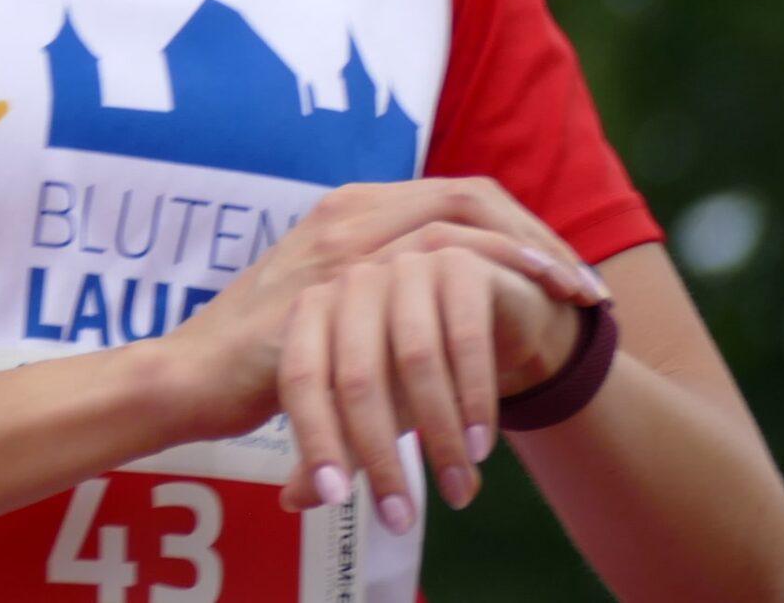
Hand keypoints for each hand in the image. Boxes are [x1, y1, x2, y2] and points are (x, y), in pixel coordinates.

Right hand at [149, 179, 603, 511]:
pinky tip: (524, 329)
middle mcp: (347, 214)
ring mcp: (341, 245)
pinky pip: (434, 270)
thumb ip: (373, 296)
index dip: (518, 225)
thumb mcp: (325, 310)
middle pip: (470, 194)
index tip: (563, 273)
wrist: (188, 377)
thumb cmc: (256, 357)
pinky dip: (490, 290)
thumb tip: (431, 313)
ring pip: (460, 225)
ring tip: (575, 305)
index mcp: (346, 212)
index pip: (454, 192)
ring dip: (529, 261)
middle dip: (540, 237)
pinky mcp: (337, 284)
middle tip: (587, 290)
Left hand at [271, 241, 584, 529]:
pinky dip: (474, 399)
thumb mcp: (375, 409)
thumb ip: (333, 445)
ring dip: (439, 438)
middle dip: (379, 457)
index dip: (315, 439)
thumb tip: (291, 500)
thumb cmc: (416, 367)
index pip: (301, 378)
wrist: (493, 314)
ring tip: (457, 493)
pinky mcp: (460, 264)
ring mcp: (405, 266)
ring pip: (416, 362)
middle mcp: (353, 283)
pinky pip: (465, 339)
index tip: (334, 499)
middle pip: (356, 378)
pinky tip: (481, 447)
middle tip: (400, 519)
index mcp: (314, 310)